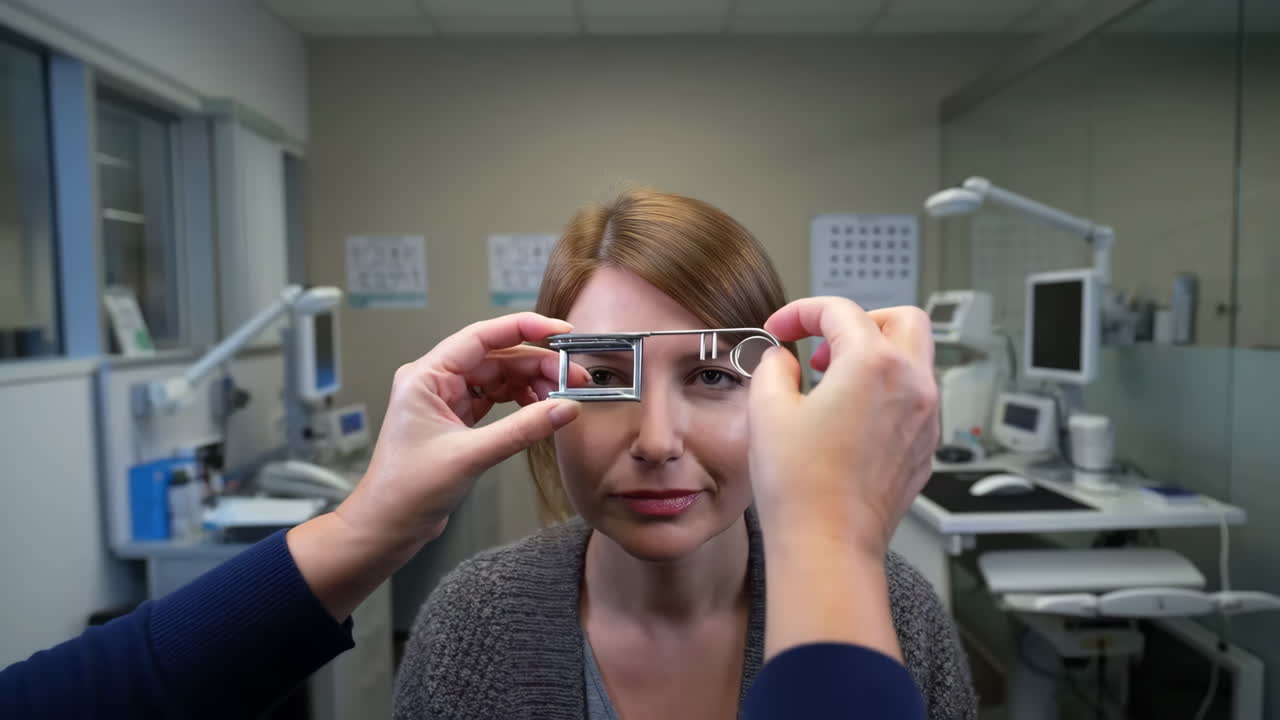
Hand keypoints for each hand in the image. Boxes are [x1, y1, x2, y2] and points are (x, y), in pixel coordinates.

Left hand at [289, 312, 587, 619]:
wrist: (385, 528)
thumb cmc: (405, 491)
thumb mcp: (470, 456)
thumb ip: (522, 430)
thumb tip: (564, 408)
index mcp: (426, 376)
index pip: (482, 337)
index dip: (524, 328)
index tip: (559, 330)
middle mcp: (435, 381)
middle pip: (497, 357)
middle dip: (537, 364)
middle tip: (572, 376)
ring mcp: (447, 400)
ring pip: (499, 378)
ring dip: (531, 383)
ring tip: (561, 394)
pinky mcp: (457, 421)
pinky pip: (496, 399)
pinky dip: (520, 402)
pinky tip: (540, 409)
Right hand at [749, 298, 936, 558]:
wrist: (828, 544)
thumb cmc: (800, 485)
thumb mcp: (767, 408)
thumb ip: (774, 365)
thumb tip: (782, 358)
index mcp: (873, 364)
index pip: (840, 311)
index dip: (801, 312)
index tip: (780, 328)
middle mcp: (912, 384)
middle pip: (900, 319)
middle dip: (858, 321)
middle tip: (823, 343)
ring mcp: (926, 417)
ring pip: (914, 359)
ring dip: (875, 356)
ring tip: (832, 382)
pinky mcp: (925, 447)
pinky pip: (914, 398)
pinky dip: (886, 391)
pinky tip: (850, 417)